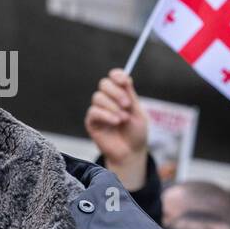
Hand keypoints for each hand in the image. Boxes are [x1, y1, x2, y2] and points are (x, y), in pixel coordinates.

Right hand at [85, 69, 148, 188]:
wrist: (131, 153)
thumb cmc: (136, 133)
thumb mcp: (138, 113)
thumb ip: (130, 96)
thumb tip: (125, 77)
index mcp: (120, 94)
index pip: (114, 77)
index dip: (117, 76)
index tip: (125, 81)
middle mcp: (108, 100)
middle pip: (104, 84)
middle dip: (116, 92)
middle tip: (127, 105)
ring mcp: (98, 110)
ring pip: (98, 97)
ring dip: (113, 107)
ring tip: (123, 119)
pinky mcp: (92, 122)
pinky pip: (94, 112)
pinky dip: (106, 115)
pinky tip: (116, 122)